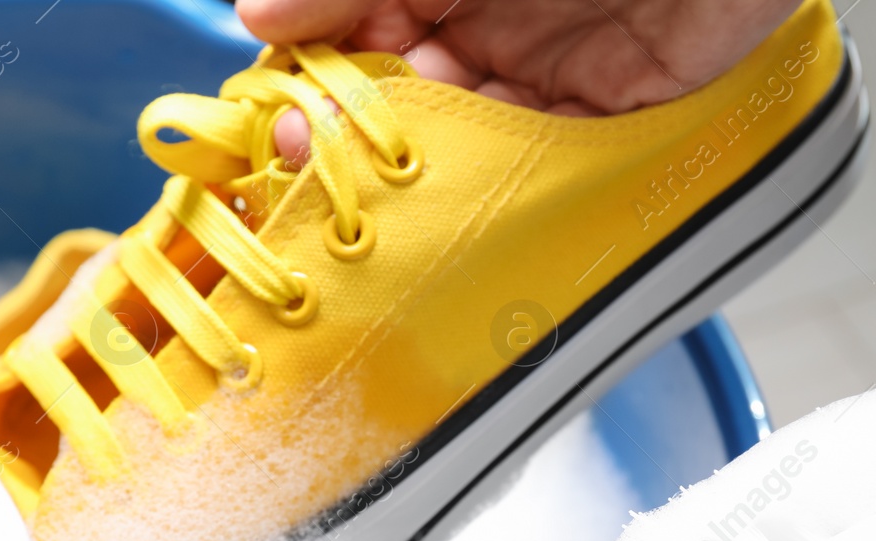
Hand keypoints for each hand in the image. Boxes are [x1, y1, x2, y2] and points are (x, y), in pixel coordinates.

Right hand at [236, 0, 800, 164]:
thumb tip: (256, 10)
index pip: (362, 29)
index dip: (316, 65)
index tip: (276, 101)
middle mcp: (499, 18)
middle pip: (408, 91)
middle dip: (357, 125)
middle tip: (310, 150)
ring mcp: (556, 68)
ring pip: (468, 135)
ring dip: (418, 159)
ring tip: (372, 174)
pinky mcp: (619, 110)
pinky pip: (547, 159)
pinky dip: (497, 179)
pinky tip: (451, 188)